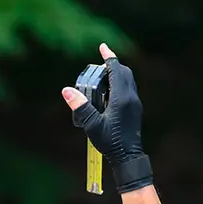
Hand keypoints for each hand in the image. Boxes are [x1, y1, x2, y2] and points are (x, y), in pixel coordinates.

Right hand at [61, 43, 153, 192]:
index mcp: (121, 98)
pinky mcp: (135, 109)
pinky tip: (109, 93)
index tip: (102, 47)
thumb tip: (67, 90)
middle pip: (124, 72)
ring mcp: (135, 103)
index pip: (116, 69)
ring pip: (128, 80)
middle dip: (113, 64)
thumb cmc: (110, 142)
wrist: (128, 157)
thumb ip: (80, 106)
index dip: (109, 56)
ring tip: (102, 77)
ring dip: (117, 74)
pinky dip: (120, 83)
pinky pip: (128, 89)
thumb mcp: (91, 125)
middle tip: (99, 64)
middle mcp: (131, 97)